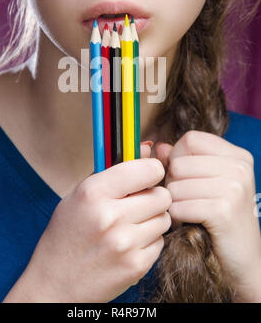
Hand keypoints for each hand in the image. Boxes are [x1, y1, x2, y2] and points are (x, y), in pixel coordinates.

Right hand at [5, 142, 171, 302]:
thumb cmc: (66, 234)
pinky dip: (149, 241)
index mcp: (93, 192)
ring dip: (153, 220)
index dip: (151, 170)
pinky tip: (130, 244)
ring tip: (131, 225)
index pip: (147, 170)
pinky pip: (160, 242)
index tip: (147, 176)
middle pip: (162, 195)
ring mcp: (125, 244)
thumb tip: (150, 148)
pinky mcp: (136, 266)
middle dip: (154, 196)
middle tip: (140, 203)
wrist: (54, 284)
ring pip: (164, 219)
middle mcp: (110, 217)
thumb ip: (116, 170)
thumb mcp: (80, 195)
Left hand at [155, 131, 260, 301]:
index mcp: (237, 156)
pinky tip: (189, 223)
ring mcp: (234, 188)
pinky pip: (180, 206)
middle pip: (179, 162)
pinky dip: (177, 217)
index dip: (177, 157)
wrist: (242, 262)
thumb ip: (181, 161)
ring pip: (176, 185)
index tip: (181, 176)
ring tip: (187, 213)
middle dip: (172, 183)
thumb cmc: (219, 220)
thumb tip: (160, 146)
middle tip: (184, 200)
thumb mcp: (204, 183)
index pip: (190, 139)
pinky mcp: (224, 210)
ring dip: (173, 203)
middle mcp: (239, 167)